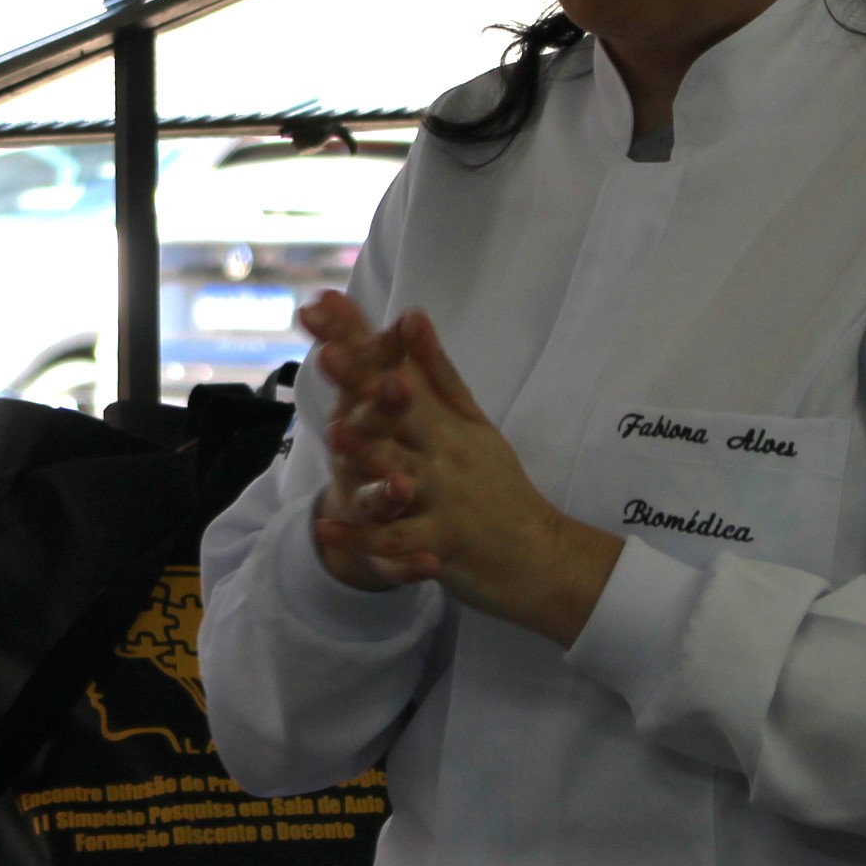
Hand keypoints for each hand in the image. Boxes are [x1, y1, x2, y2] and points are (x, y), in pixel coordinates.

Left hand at [308, 305, 621, 647]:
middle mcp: (445, 454)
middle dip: (364, 384)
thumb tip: (412, 314)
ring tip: (336, 435)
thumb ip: (437, 374)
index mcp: (447, 421)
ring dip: (369, 455)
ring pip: (401, 474)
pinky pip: (396, 541)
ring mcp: (444, 499)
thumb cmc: (499, 485)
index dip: (361, 344)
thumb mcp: (473, 423)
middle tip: (328, 354)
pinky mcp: (440, 543)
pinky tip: (327, 529)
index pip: (398, 373)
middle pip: (398, 415)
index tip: (326, 311)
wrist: (539, 554)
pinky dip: (362, 538)